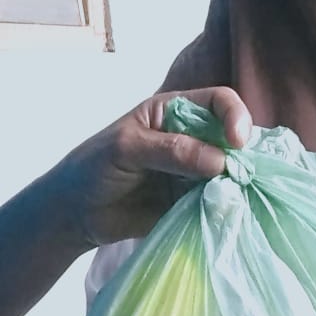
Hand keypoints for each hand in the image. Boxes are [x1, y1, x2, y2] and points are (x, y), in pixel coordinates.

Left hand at [50, 87, 252, 250]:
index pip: (217, 102)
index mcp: (173, 111)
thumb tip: (220, 161)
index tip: (237, 142)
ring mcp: (193, 171)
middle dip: (240, 155)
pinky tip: (225, 213)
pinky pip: (217, 201)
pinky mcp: (192, 201)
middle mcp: (190, 138)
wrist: (75, 213)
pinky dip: (225, 206)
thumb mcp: (127, 149)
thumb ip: (171, 150)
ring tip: (232, 199)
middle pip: (230, 138)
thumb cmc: (93, 167)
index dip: (234, 116)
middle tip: (239, 178)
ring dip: (235, 184)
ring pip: (228, 172)